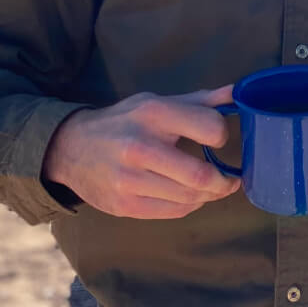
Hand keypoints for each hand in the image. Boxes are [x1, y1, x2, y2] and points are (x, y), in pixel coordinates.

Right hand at [43, 86, 240, 218]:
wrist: (70, 148)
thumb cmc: (123, 122)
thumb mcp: (155, 102)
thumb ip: (199, 101)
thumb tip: (237, 94)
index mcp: (153, 113)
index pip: (209, 127)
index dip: (222, 135)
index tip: (219, 140)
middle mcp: (141, 147)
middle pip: (200, 175)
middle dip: (224, 181)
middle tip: (231, 180)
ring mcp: (130, 180)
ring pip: (189, 198)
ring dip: (209, 195)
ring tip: (212, 188)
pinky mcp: (125, 206)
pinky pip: (173, 212)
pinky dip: (190, 205)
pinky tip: (190, 196)